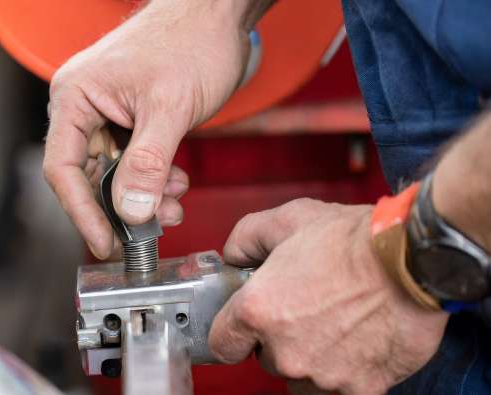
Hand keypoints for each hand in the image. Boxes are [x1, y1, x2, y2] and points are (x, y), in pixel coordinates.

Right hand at [43, 0, 256, 258]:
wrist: (218, 12)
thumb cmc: (191, 41)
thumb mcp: (170, 107)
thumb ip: (148, 163)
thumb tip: (130, 213)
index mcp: (75, 97)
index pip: (62, 168)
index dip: (82, 212)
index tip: (107, 243)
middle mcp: (83, 106)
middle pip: (87, 176)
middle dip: (121, 207)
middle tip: (151, 229)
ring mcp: (106, 113)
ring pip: (113, 173)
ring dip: (142, 196)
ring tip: (174, 202)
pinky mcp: (130, 118)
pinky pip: (132, 161)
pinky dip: (153, 179)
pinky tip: (176, 183)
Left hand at [209, 198, 448, 393]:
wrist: (413, 259)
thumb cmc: (353, 239)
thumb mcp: (287, 219)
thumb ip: (246, 239)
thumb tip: (233, 257)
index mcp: (258, 310)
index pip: (221, 344)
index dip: (233, 332)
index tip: (246, 325)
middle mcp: (284, 350)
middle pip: (266, 359)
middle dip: (279, 338)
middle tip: (305, 309)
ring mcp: (322, 375)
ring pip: (302, 378)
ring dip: (311, 359)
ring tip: (336, 326)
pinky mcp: (361, 388)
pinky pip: (341, 390)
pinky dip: (347, 374)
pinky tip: (358, 345)